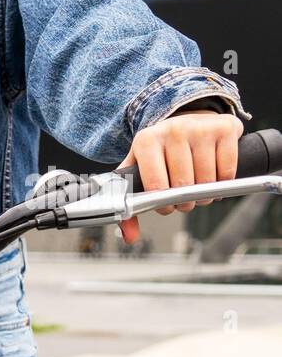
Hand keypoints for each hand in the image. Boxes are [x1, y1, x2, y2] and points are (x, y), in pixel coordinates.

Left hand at [117, 110, 243, 243]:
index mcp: (146, 141)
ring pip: (206, 179)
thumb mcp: (138, 171)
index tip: (165, 206)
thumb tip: (129, 237)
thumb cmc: (160, 151)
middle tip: (182, 201)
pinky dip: (223, 183)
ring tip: (198, 191)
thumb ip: (129, 205)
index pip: (156, 184)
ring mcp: (200, 128)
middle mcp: (172, 130)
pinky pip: (227, 170)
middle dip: (184, 203)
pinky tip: (214, 179)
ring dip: (205, 195)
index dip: (163, 203)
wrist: (185, 119)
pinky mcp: (225, 128)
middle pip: (183, 185)